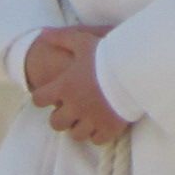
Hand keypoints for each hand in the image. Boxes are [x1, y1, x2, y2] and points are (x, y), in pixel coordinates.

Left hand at [25, 25, 130, 145]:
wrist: (134, 68)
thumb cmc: (106, 53)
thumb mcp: (82, 41)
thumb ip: (61, 38)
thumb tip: (43, 34)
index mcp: (64, 87)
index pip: (39, 99)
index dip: (42, 96)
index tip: (50, 94)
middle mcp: (75, 107)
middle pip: (55, 123)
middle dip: (60, 117)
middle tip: (68, 110)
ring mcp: (92, 120)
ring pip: (76, 135)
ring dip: (78, 127)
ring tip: (85, 118)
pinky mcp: (109, 127)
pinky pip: (97, 140)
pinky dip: (97, 134)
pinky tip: (101, 123)